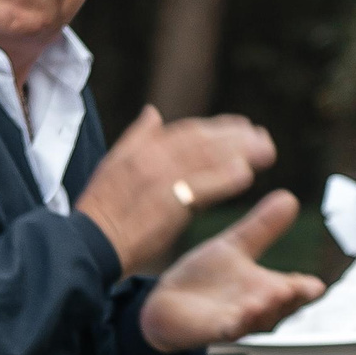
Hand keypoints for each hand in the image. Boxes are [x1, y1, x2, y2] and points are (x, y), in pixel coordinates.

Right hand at [76, 105, 278, 272]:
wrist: (89, 242)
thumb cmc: (101, 209)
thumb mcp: (112, 163)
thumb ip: (136, 136)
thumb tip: (153, 112)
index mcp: (140, 149)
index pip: (187, 131)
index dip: (218, 127)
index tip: (241, 126)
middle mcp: (152, 159)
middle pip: (203, 141)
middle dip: (237, 137)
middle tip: (263, 137)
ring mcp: (160, 181)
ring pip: (208, 159)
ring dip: (240, 153)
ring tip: (266, 152)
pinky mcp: (168, 205)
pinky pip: (203, 187)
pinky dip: (226, 179)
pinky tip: (247, 175)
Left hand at [137, 191, 324, 353]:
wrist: (167, 301)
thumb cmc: (205, 278)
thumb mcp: (235, 246)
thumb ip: (262, 227)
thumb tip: (289, 197)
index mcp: (269, 288)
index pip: (297, 291)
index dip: (306, 289)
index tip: (315, 285)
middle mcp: (259, 307)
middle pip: (283, 307)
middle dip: (291, 299)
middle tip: (297, 288)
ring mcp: (238, 321)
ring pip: (259, 319)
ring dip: (267, 308)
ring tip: (274, 294)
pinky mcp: (214, 330)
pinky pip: (230, 329)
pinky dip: (238, 322)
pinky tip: (244, 311)